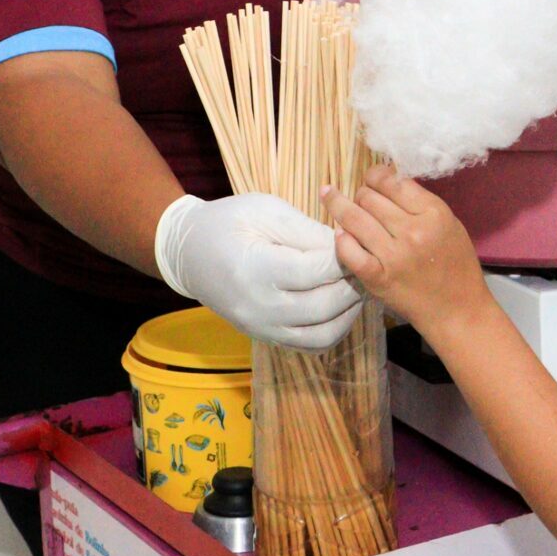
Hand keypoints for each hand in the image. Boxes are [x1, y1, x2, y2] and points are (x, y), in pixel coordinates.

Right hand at [152, 193, 365, 350]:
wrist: (189, 252)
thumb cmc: (228, 222)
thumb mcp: (266, 210)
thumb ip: (308, 231)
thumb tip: (347, 246)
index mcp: (255, 270)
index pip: (316, 271)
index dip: (345, 257)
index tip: (358, 241)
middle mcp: (259, 308)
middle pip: (324, 306)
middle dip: (353, 284)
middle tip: (366, 261)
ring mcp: (262, 328)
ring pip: (323, 334)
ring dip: (349, 312)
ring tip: (359, 284)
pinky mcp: (267, 337)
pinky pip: (311, 344)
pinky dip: (334, 328)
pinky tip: (342, 304)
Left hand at [327, 165, 489, 336]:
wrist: (457, 310)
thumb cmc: (457, 265)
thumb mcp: (450, 224)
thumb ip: (420, 204)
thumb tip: (388, 183)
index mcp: (433, 213)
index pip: (392, 182)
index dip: (376, 175)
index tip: (371, 177)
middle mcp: (411, 231)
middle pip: (369, 197)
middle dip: (362, 193)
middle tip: (362, 198)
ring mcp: (392, 255)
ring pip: (354, 218)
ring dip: (339, 205)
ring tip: (329, 196)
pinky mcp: (377, 277)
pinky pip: (349, 251)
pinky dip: (342, 240)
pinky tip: (340, 233)